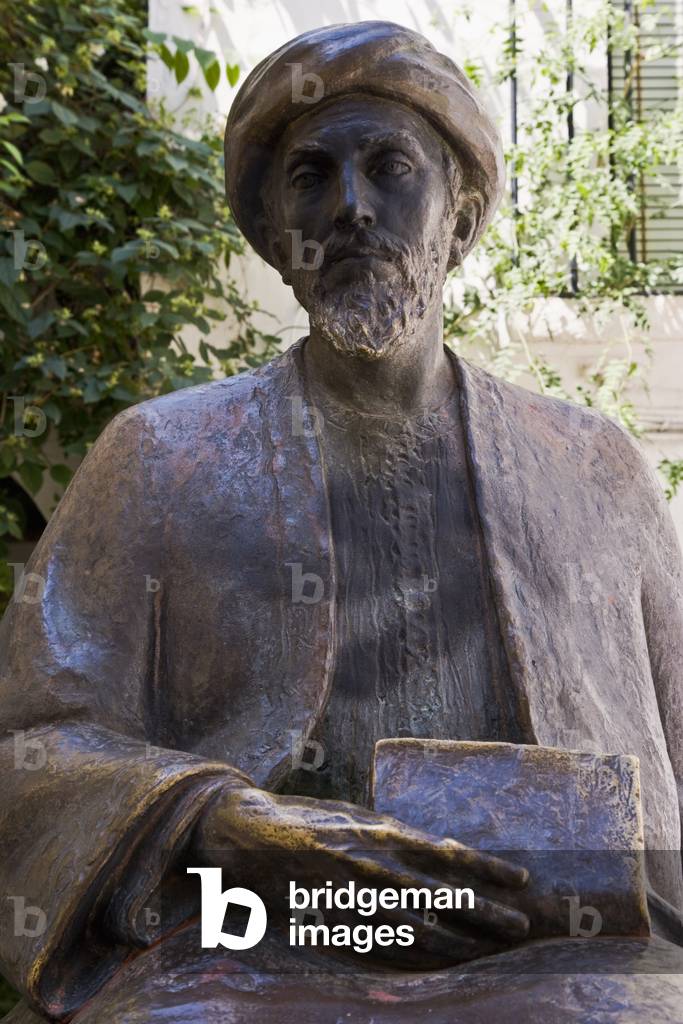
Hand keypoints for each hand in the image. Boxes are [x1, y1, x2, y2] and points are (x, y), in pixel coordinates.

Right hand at [189, 783, 529, 965]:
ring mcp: (349, 896)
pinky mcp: (330, 922)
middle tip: (520, 925)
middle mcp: (370, 861)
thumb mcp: (354, 817)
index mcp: (378, 829)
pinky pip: (378, 948)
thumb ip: (393, 835)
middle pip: (438, 893)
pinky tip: (436, 969)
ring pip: (413, 925)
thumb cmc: (306, 819)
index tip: (520, 880)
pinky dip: (411, 959)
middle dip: (483, 912)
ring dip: (456, 941)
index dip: (484, 867)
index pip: (445, 851)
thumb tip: (439, 851)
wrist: (246, 832)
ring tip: (488, 952)